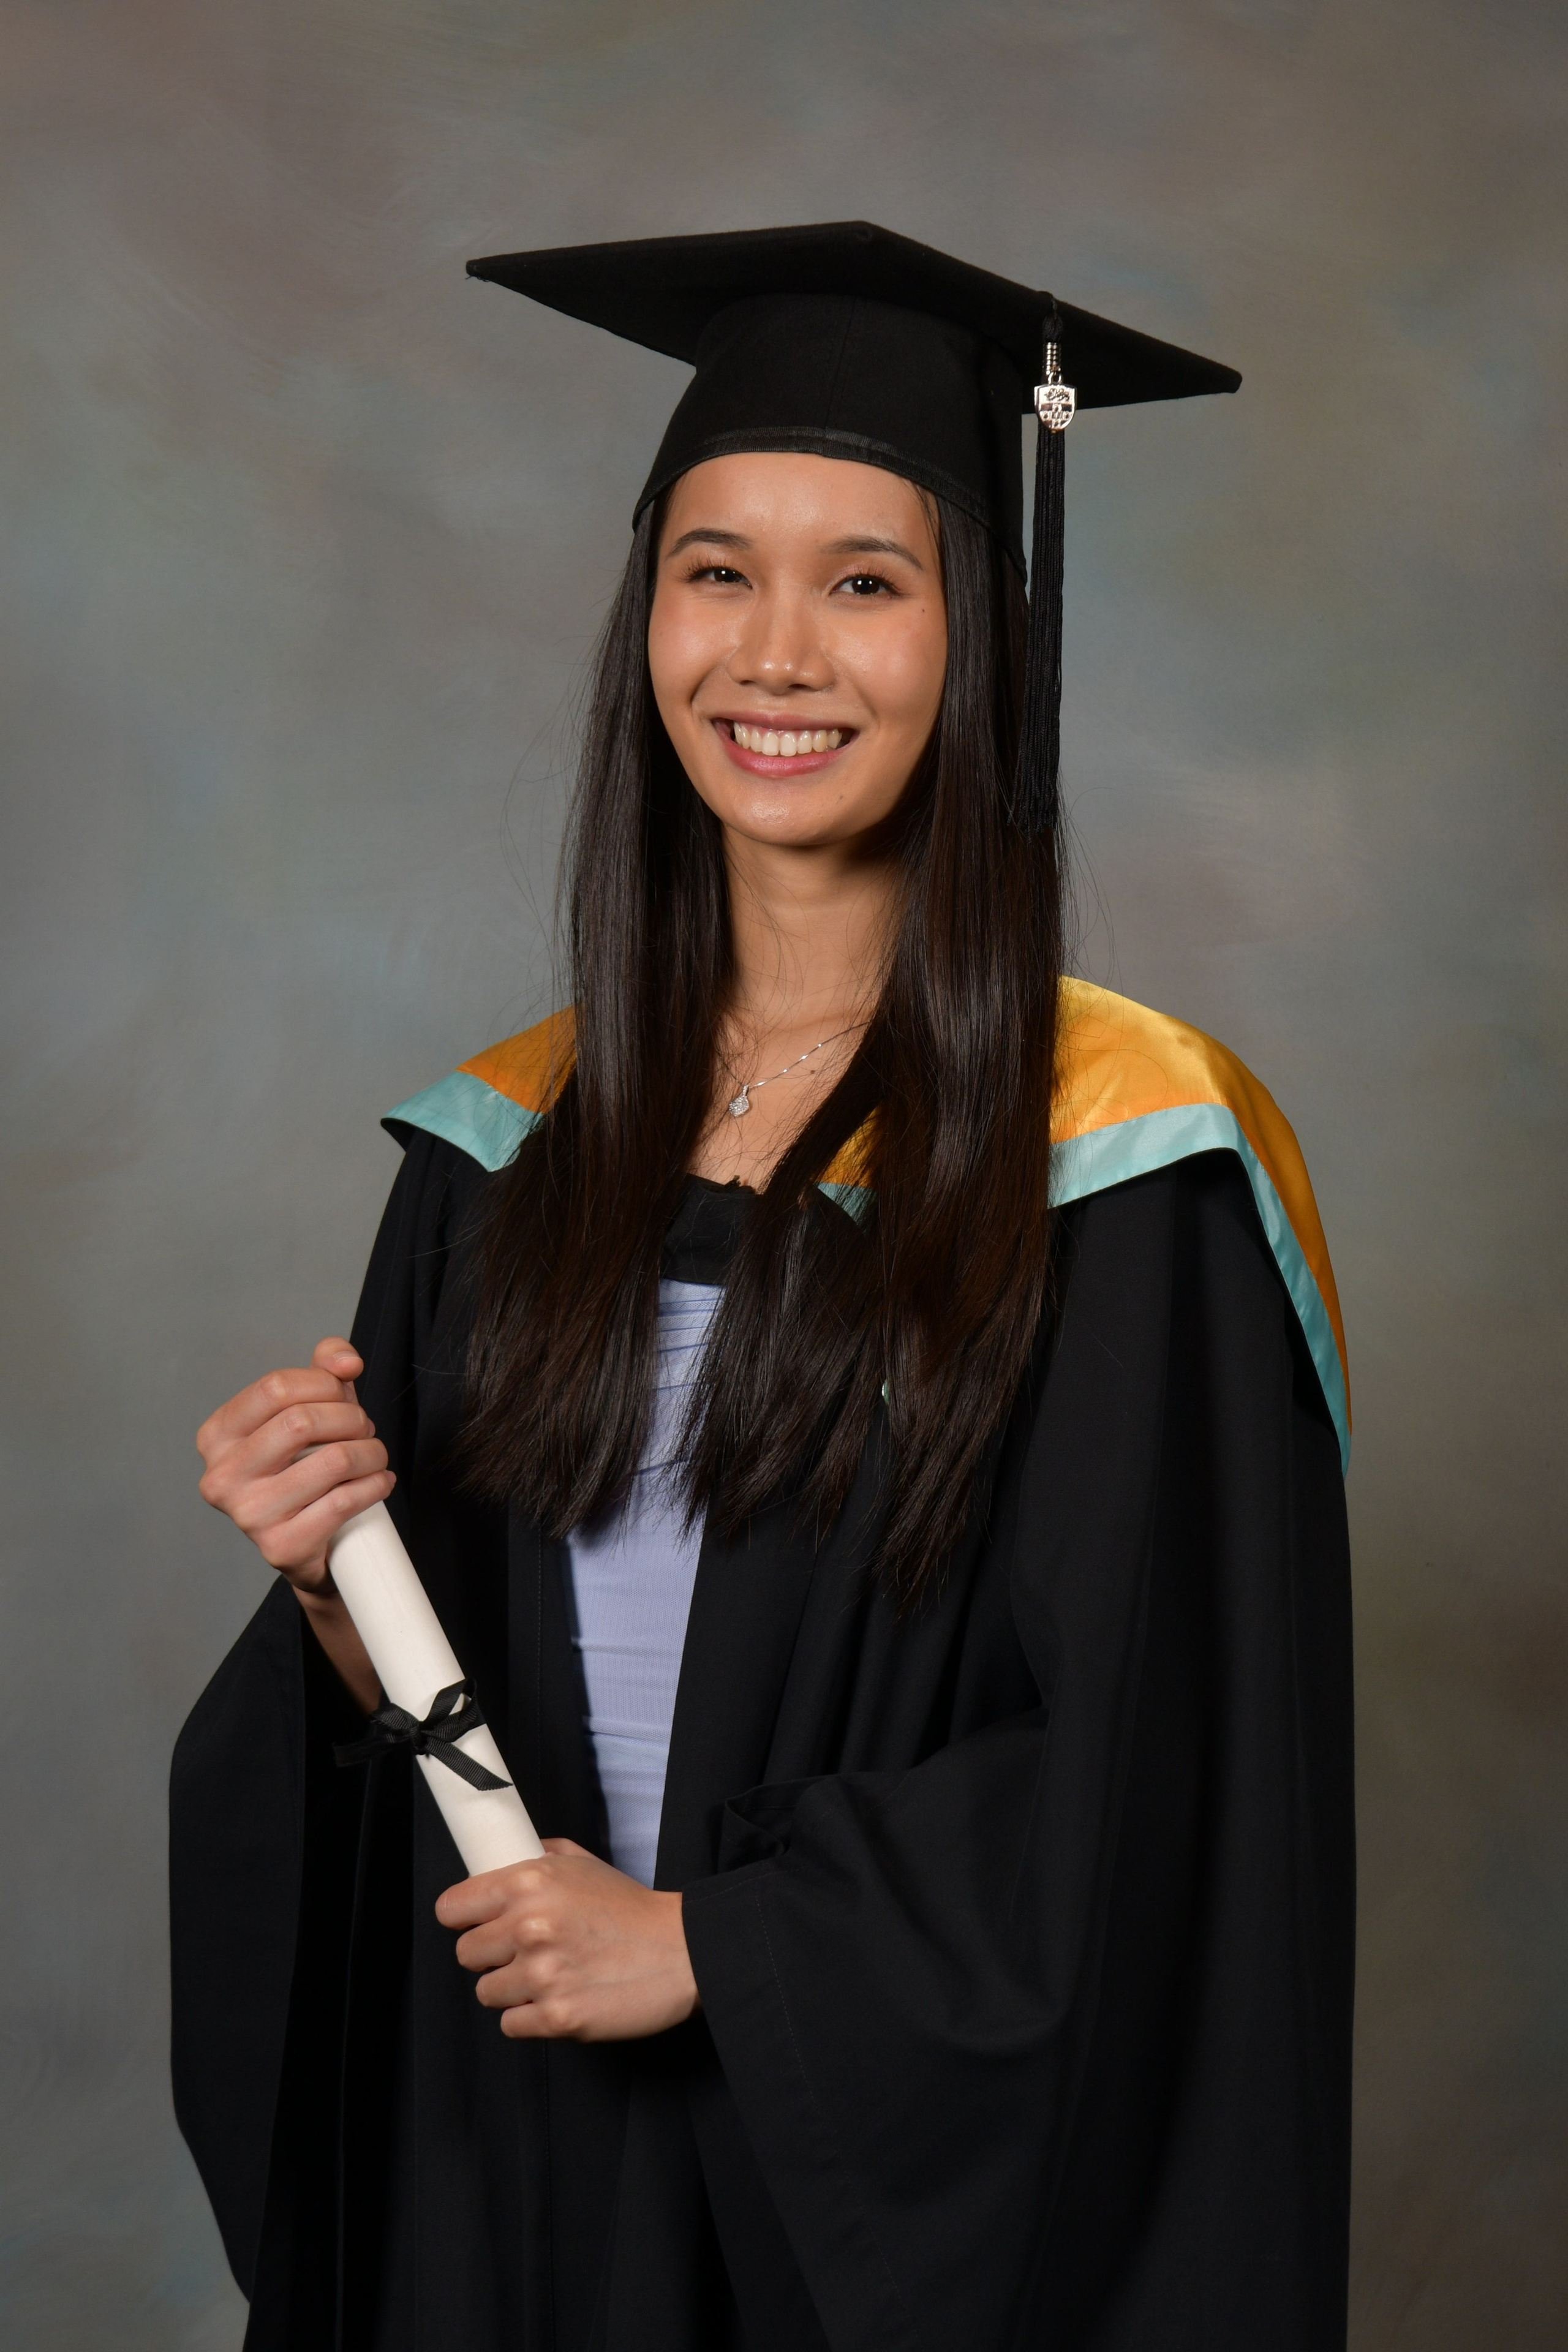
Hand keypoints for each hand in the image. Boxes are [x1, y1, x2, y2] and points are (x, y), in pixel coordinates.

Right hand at [196, 1337, 392, 1588]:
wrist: (303, 1543)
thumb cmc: (302, 1466)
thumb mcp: (306, 1409)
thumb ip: (323, 1370)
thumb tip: (346, 1361)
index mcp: (217, 1435)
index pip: (276, 1386)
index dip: (324, 1383)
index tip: (343, 1396)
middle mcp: (221, 1476)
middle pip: (303, 1421)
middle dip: (351, 1418)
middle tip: (364, 1430)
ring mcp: (248, 1514)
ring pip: (333, 1460)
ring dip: (371, 1452)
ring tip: (374, 1456)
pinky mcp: (281, 1546)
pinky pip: (345, 1501)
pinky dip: (376, 1485)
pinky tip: (380, 1482)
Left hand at [436, 1840, 699, 2041]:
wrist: (682, 1950)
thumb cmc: (632, 1908)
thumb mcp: (583, 1863)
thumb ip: (537, 1857)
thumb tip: (500, 1861)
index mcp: (528, 1883)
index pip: (451, 1907)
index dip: (464, 1917)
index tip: (476, 1923)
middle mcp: (528, 1927)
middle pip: (465, 1954)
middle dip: (491, 1955)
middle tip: (523, 1952)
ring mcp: (542, 1975)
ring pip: (487, 1992)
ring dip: (512, 1988)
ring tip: (548, 1977)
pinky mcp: (558, 2017)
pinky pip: (511, 2025)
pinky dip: (530, 2018)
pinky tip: (559, 2000)